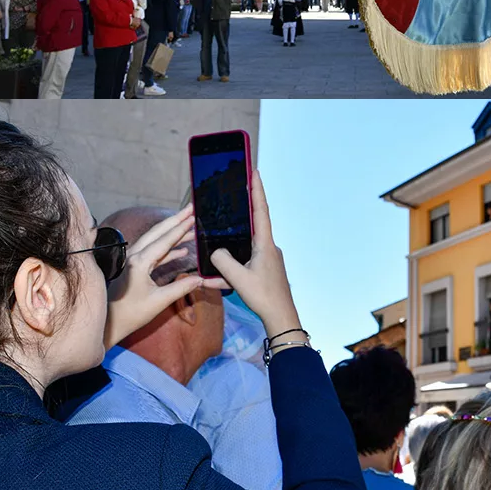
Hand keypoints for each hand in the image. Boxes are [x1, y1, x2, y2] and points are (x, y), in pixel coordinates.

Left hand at [104, 205, 220, 347]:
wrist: (108, 325)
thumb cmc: (130, 314)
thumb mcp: (159, 302)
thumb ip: (181, 288)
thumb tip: (200, 279)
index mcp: (139, 262)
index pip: (164, 240)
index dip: (181, 228)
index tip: (194, 216)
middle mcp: (133, 257)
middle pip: (157, 233)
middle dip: (175, 220)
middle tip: (191, 209)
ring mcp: (132, 262)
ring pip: (155, 241)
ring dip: (173, 233)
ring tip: (190, 226)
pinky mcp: (133, 269)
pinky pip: (153, 253)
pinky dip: (168, 249)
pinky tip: (181, 249)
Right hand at [207, 162, 299, 337]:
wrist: (280, 318)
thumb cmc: (264, 297)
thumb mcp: (238, 278)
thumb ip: (222, 260)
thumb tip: (214, 251)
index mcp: (265, 244)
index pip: (261, 211)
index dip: (257, 190)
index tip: (255, 171)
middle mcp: (267, 248)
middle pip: (252, 224)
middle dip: (241, 210)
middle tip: (232, 192)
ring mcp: (265, 259)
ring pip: (242, 248)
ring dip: (228, 247)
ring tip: (213, 240)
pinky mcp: (261, 271)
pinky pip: (241, 265)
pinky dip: (227, 270)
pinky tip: (210, 280)